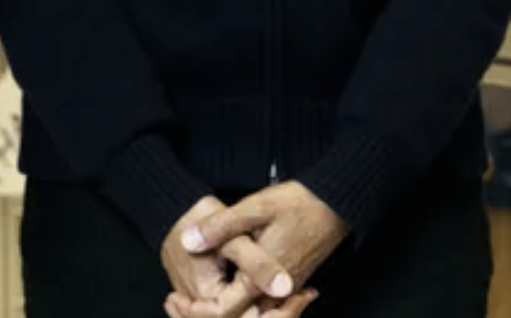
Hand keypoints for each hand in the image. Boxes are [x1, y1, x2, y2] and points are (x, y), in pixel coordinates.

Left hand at [168, 182, 347, 317]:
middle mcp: (273, 292)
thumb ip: (220, 226)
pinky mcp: (289, 284)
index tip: (174, 297)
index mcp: (260, 280)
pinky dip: (240, 305)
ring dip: (222, 311)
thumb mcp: (255, 208)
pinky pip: (262, 306)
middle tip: (176, 302)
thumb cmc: (298, 204)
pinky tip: (221, 289)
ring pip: (250, 315)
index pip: (223, 312)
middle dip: (204, 315)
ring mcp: (283, 290)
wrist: (336, 203)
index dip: (195, 310)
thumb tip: (188, 241)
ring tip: (192, 299)